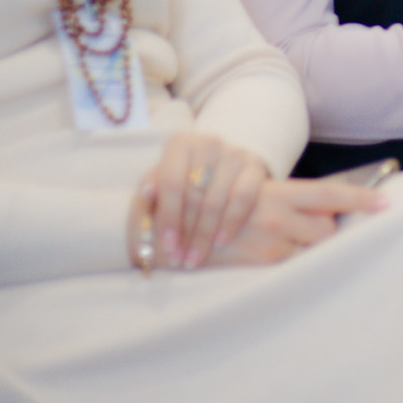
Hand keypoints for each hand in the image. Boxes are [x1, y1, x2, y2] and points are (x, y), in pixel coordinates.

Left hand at [134, 132, 270, 269]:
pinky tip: (220, 242)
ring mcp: (234, 153)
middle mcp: (208, 143)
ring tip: (194, 259)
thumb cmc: (185, 178)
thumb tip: (147, 192)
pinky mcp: (255, 165)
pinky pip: (244, 197)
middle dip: (185, 232)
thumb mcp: (165, 179)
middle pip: (194, 194)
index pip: (172, 182)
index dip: (169, 215)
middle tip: (179, 260)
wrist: (222, 166)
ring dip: (204, 235)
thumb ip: (152, 187)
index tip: (167, 244)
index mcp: (181, 144)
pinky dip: (231, 222)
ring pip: (217, 200)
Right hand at [201, 177, 390, 266]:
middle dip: (326, 231)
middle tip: (308, 230)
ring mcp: (270, 243)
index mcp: (277, 192)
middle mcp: (278, 216)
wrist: (170, 229)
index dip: (360, 199)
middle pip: (328, 229)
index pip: (329, 194)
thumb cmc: (211, 205)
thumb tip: (317, 213)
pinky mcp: (259, 265)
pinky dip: (294, 265)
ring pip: (312, 250)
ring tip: (287, 243)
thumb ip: (283, 201)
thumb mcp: (248, 193)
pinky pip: (292, 269)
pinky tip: (279, 258)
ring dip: (308, 248)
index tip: (386, 203)